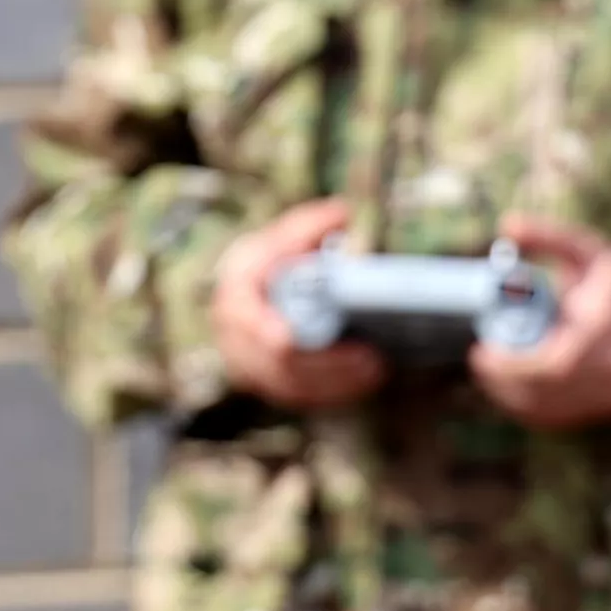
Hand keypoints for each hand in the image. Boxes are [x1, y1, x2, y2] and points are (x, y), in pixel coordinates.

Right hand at [211, 197, 386, 409]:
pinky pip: (300, 397)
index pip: (248, 320)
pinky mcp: (269, 384)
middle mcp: (234, 334)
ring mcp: (249, 364)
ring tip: (377, 369)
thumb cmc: (273, 258)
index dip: (269, 334)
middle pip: (278, 363)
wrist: (252, 288)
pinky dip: (333, 391)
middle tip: (371, 358)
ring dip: (335, 382)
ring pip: (290, 385)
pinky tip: (365, 382)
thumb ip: (310, 226)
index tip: (291, 339)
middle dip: (325, 364)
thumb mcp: (286, 235)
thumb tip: (341, 213)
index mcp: (235, 291)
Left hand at [468, 215, 610, 429]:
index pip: (561, 362)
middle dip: (509, 380)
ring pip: (555, 408)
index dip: (516, 365)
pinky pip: (563, 416)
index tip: (482, 351)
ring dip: (514, 395)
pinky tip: (507, 389)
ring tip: (488, 372)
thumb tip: (507, 225)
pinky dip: (530, 407)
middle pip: (553, 388)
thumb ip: (547, 236)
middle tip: (479, 361)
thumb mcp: (585, 248)